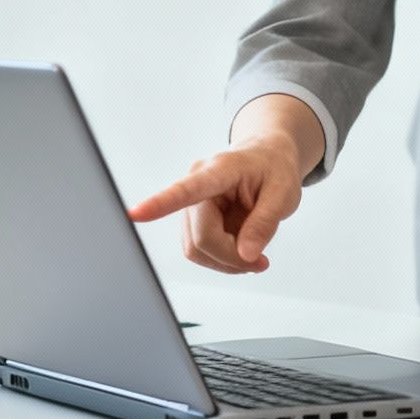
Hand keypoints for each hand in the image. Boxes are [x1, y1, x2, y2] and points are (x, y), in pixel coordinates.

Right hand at [126, 140, 302, 273]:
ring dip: (225, 262)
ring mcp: (191, 204)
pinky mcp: (192, 219)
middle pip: (201, 238)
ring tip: (254, 256)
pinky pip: (199, 249)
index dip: (160, 204)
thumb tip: (245, 254)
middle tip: (260, 262)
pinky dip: (222, 259)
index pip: (186, 190)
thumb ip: (265, 223)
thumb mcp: (284, 193)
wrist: (268, 156)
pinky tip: (241, 251)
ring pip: (195, 249)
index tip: (135, 213)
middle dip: (230, 258)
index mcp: (219, 170)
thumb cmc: (275, 168)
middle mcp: (196, 183)